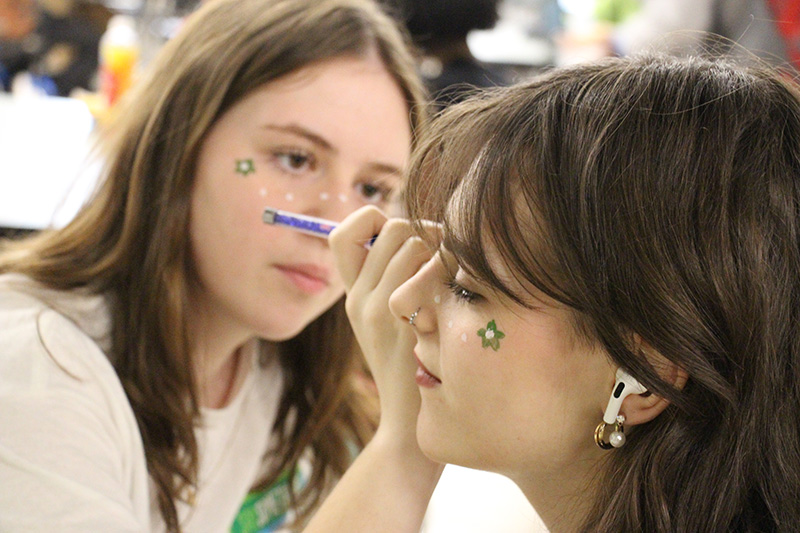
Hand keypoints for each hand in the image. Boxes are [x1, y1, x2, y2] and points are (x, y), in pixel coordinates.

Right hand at [329, 206, 433, 437]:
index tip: (401, 238)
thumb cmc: (412, 368)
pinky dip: (450, 269)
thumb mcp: (390, 326)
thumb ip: (393, 284)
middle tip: (443, 255)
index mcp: (352, 296)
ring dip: (443, 249)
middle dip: (424, 230)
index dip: (372, 220)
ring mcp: (380, 311)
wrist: (407, 423)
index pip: (343, 234)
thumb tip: (421, 236)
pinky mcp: (406, 323)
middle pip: (390, 228)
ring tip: (454, 275)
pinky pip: (429, 270)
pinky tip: (460, 292)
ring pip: (413, 243)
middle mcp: (359, 299)